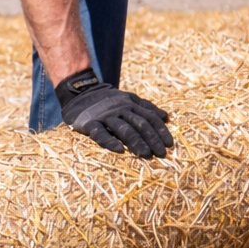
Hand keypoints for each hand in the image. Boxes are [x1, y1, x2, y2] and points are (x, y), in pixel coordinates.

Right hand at [55, 68, 173, 157]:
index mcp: (130, 104)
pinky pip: (100, 133)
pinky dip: (109, 141)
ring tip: (145, 154)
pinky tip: (119, 150)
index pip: (149, 118)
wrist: (79, 93)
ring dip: (136, 142)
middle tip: (161, 153)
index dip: (160, 131)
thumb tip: (165, 117)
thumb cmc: (107, 100)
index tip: (169, 144)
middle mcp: (119, 109)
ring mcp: (105, 116)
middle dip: (152, 139)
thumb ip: (146, 107)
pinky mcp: (90, 123)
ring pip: (123, 129)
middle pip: (139, 124)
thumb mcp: (128, 99)